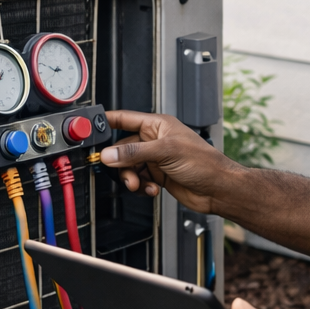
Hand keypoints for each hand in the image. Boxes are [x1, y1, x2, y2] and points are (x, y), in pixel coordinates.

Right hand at [100, 110, 241, 213]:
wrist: (219, 189)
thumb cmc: (204, 163)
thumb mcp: (166, 152)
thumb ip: (135, 152)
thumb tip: (110, 154)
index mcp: (157, 125)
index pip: (125, 119)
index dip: (107, 122)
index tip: (91, 128)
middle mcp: (155, 140)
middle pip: (122, 149)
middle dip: (122, 163)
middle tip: (125, 172)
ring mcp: (155, 159)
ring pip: (128, 167)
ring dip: (131, 178)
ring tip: (140, 184)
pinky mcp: (157, 176)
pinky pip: (138, 180)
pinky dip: (141, 187)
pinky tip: (152, 189)